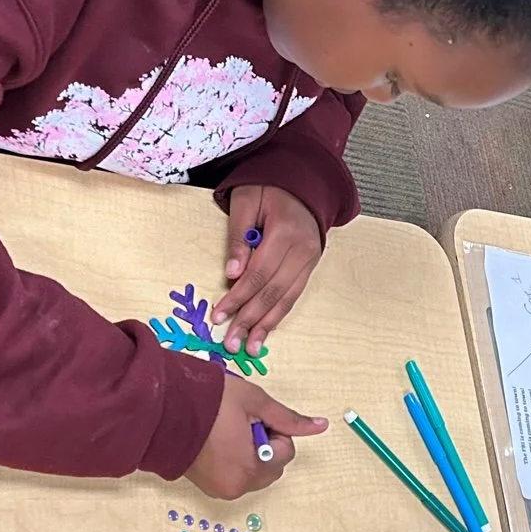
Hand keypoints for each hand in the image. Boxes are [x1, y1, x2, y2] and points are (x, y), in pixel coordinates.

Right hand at [184, 374, 326, 500]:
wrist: (159, 409)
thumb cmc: (209, 402)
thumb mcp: (255, 403)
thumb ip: (288, 418)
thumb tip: (321, 426)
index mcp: (251, 469)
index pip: (285, 451)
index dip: (275, 429)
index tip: (253, 416)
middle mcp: (237, 487)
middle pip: (272, 466)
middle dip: (266, 444)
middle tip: (242, 422)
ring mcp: (219, 489)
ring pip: (254, 472)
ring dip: (250, 452)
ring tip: (227, 431)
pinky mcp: (205, 487)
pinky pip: (234, 475)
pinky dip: (234, 460)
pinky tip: (217, 441)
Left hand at [213, 185, 322, 353]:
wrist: (301, 183)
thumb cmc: (267, 188)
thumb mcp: (245, 202)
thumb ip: (238, 237)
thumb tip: (232, 274)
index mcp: (285, 232)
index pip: (258, 274)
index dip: (237, 297)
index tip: (219, 316)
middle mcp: (303, 250)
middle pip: (273, 292)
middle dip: (250, 320)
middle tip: (231, 343)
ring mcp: (311, 260)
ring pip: (286, 299)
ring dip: (266, 326)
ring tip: (250, 348)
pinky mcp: (311, 266)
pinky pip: (294, 295)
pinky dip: (279, 315)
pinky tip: (266, 331)